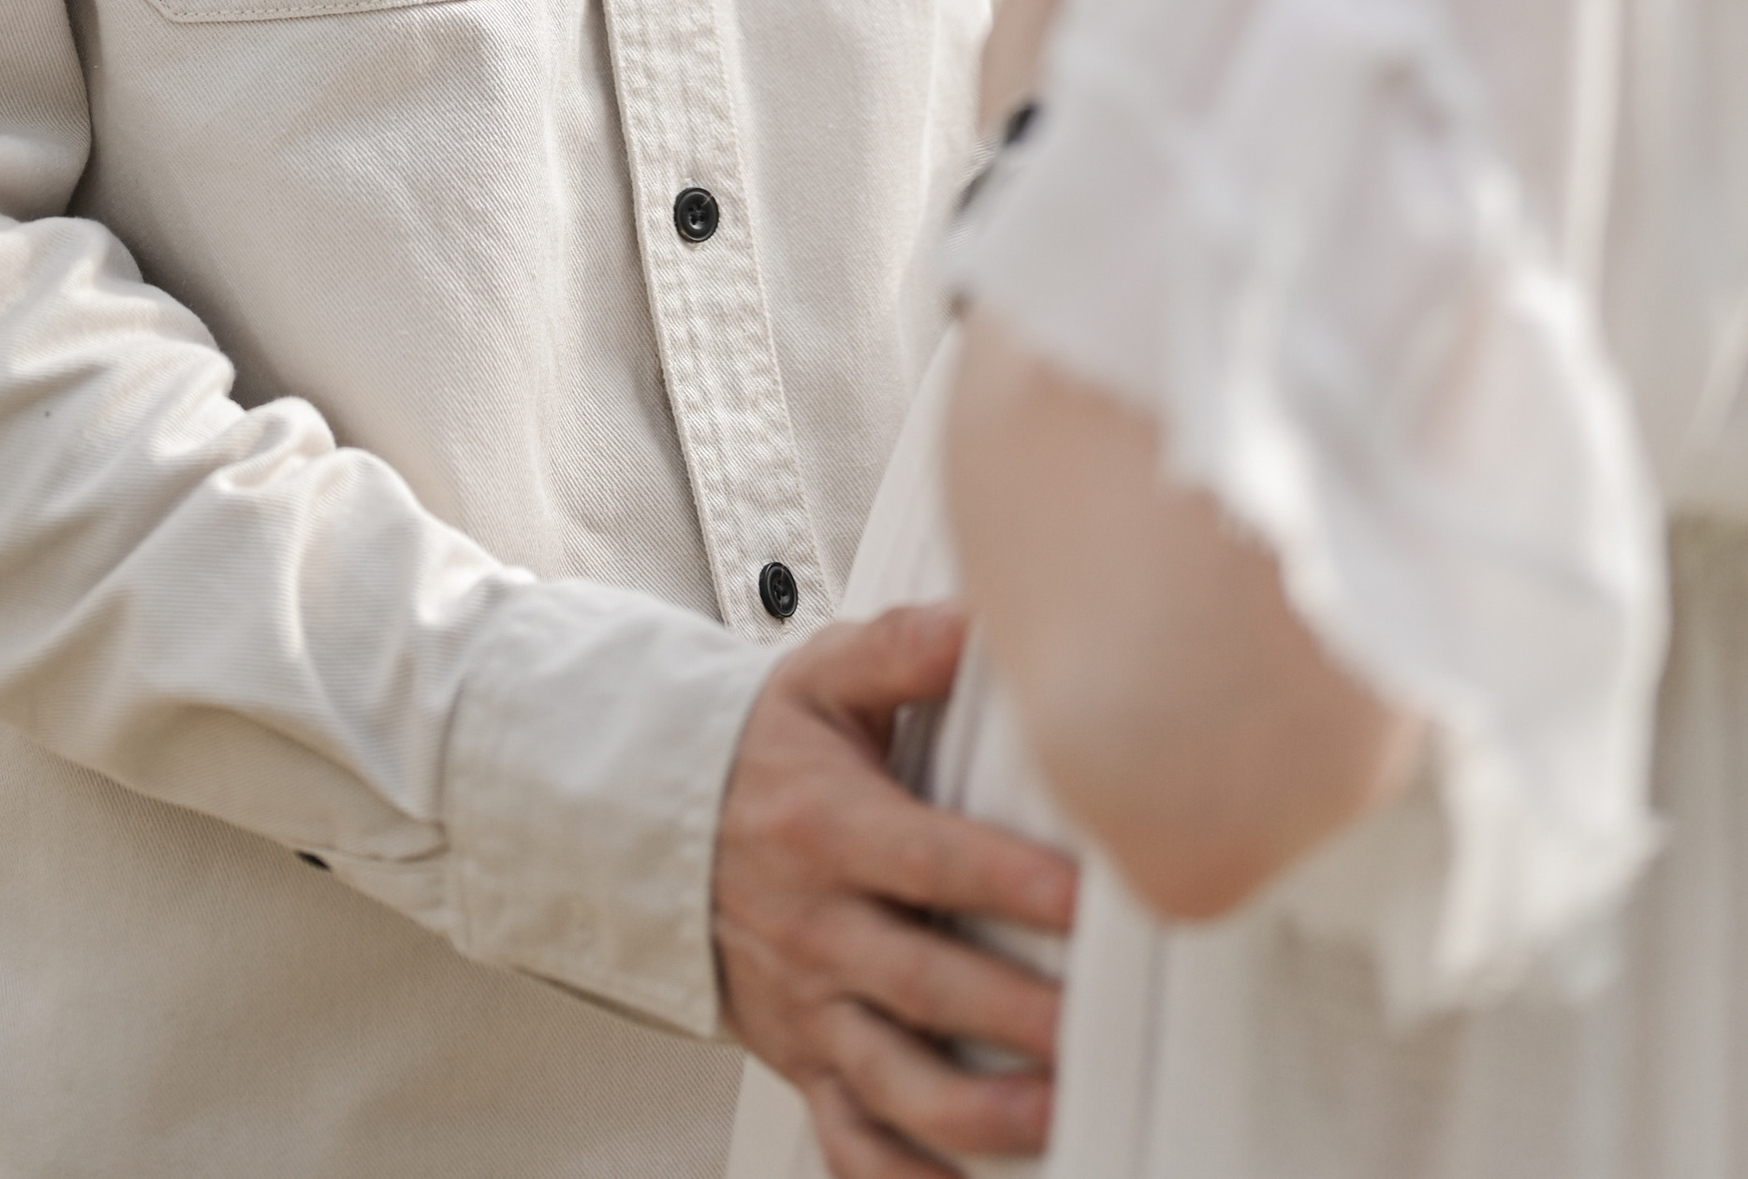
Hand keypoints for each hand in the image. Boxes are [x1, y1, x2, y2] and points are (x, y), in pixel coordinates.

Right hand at [714, 603, 1075, 1174]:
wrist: (653, 823)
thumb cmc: (763, 750)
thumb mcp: (822, 678)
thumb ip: (903, 646)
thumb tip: (983, 623)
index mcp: (828, 827)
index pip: (925, 859)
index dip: (1003, 881)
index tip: (1081, 900)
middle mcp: (816, 925)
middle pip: (923, 981)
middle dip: (1012, 1011)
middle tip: (1093, 1027)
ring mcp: (809, 1003)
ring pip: (891, 1077)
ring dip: (973, 1108)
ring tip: (1052, 1116)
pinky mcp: (802, 1058)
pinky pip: (847, 1141)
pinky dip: (901, 1178)